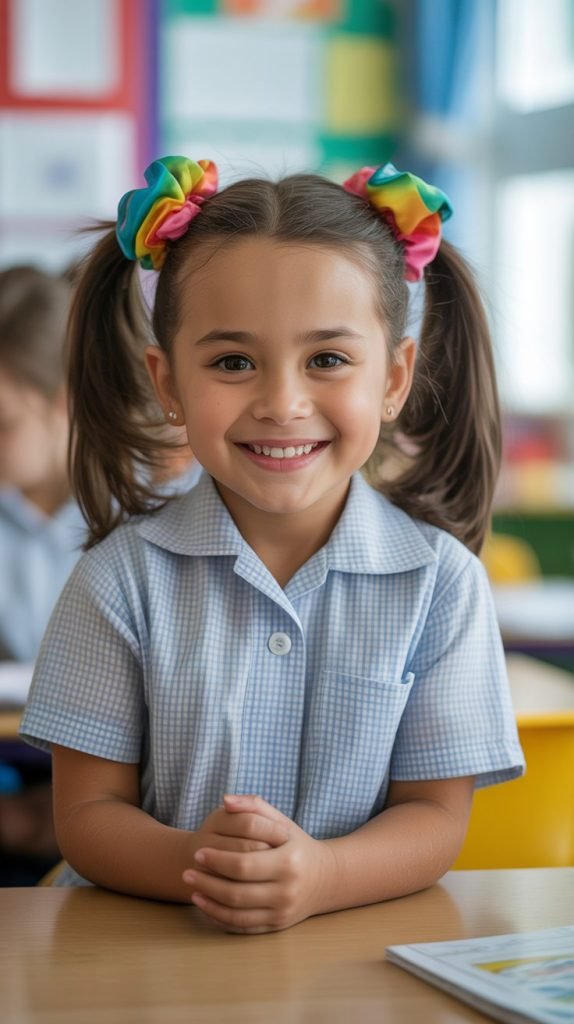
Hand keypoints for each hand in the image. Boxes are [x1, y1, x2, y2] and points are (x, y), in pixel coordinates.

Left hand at [183, 795, 334, 933]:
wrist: (325, 878)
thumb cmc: (296, 844)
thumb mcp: (281, 821)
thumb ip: (253, 805)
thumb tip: (226, 800)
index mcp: (289, 861)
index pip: (244, 864)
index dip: (217, 860)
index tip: (198, 852)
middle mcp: (287, 890)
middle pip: (237, 892)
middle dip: (207, 882)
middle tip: (187, 872)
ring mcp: (282, 911)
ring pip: (237, 914)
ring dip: (209, 903)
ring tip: (192, 890)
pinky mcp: (277, 926)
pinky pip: (243, 927)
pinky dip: (221, 919)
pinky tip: (205, 906)